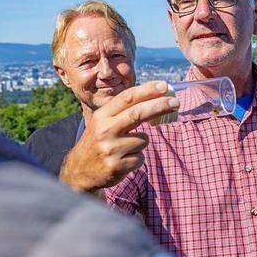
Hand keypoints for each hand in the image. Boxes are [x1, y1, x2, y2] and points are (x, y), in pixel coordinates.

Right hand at [59, 81, 178, 192]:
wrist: (80, 171)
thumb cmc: (99, 140)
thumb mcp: (104, 122)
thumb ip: (125, 111)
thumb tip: (157, 97)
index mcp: (102, 116)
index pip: (127, 98)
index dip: (147, 90)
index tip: (164, 85)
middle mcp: (104, 130)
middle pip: (137, 114)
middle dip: (159, 106)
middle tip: (176, 103)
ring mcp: (110, 149)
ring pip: (143, 139)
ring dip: (141, 142)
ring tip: (125, 148)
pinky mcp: (116, 166)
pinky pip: (140, 158)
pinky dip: (137, 158)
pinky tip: (122, 160)